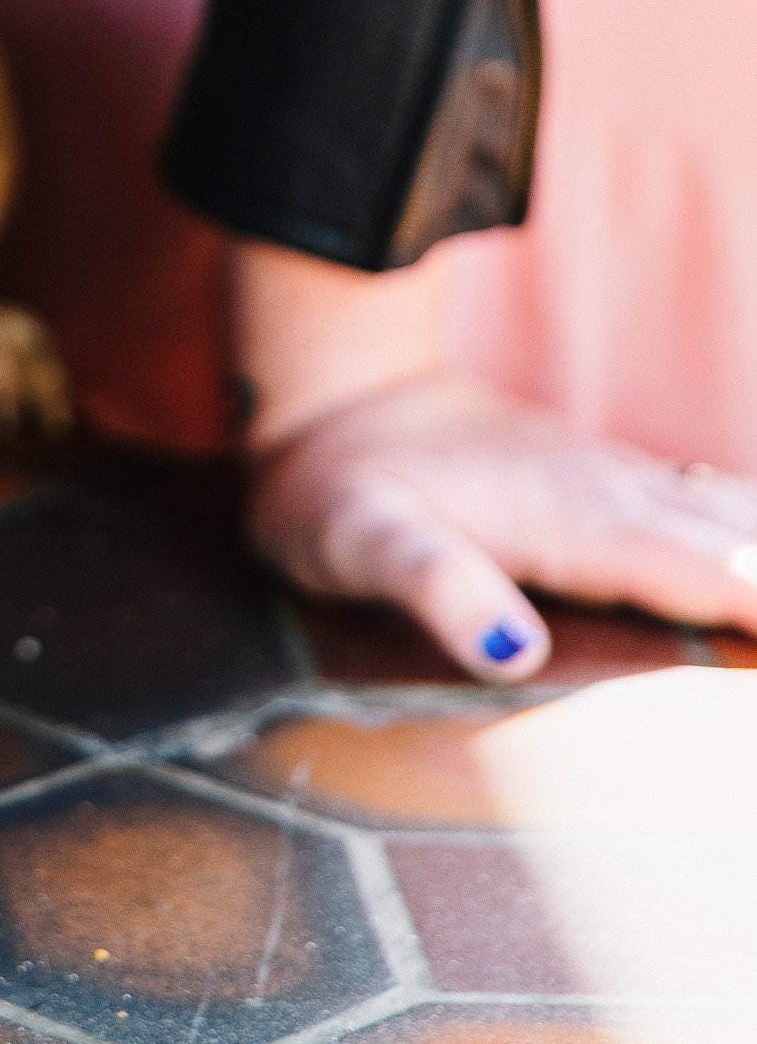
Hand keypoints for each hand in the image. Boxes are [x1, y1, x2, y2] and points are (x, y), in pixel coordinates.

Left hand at [247, 369, 756, 679]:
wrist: (328, 392)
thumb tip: (512, 651)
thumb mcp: (359, 542)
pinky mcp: (615, 481)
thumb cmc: (336, 485)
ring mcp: (623, 482)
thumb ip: (434, 587)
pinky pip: (725, 508)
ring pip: (750, 522)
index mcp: (582, 525)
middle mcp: (621, 497)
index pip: (719, 584)